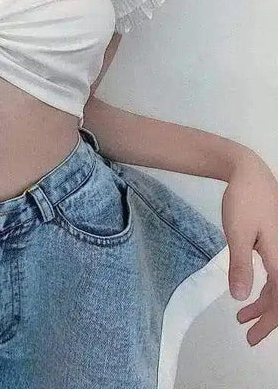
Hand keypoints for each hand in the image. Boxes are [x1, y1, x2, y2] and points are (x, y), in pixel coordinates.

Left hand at [222, 149, 277, 345]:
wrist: (249, 173)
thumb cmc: (244, 201)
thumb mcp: (237, 234)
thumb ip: (240, 266)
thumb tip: (240, 297)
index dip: (270, 322)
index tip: (252, 337)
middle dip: (268, 319)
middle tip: (248, 335)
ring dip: (265, 305)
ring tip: (242, 317)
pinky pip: (277, 274)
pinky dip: (265, 287)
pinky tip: (248, 292)